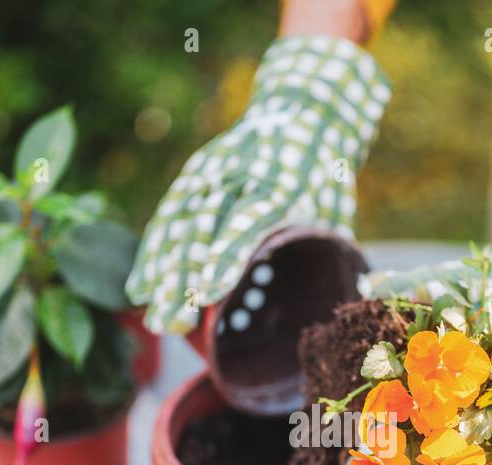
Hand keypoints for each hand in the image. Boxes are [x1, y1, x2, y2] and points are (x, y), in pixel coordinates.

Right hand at [126, 35, 390, 333]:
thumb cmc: (324, 177)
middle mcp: (241, 175)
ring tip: (154, 319)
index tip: (206, 294)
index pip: (248, 222)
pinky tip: (140, 289)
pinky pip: (167, 217)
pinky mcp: (194, 173)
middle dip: (183, 280)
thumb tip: (350, 302)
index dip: (225, 258)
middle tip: (173, 326)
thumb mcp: (338, 210)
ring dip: (161, 275)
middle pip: (203, 229)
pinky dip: (152, 255)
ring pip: (177, 225)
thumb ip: (334, 254)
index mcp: (282, 184)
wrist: (302, 112)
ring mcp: (213, 171)